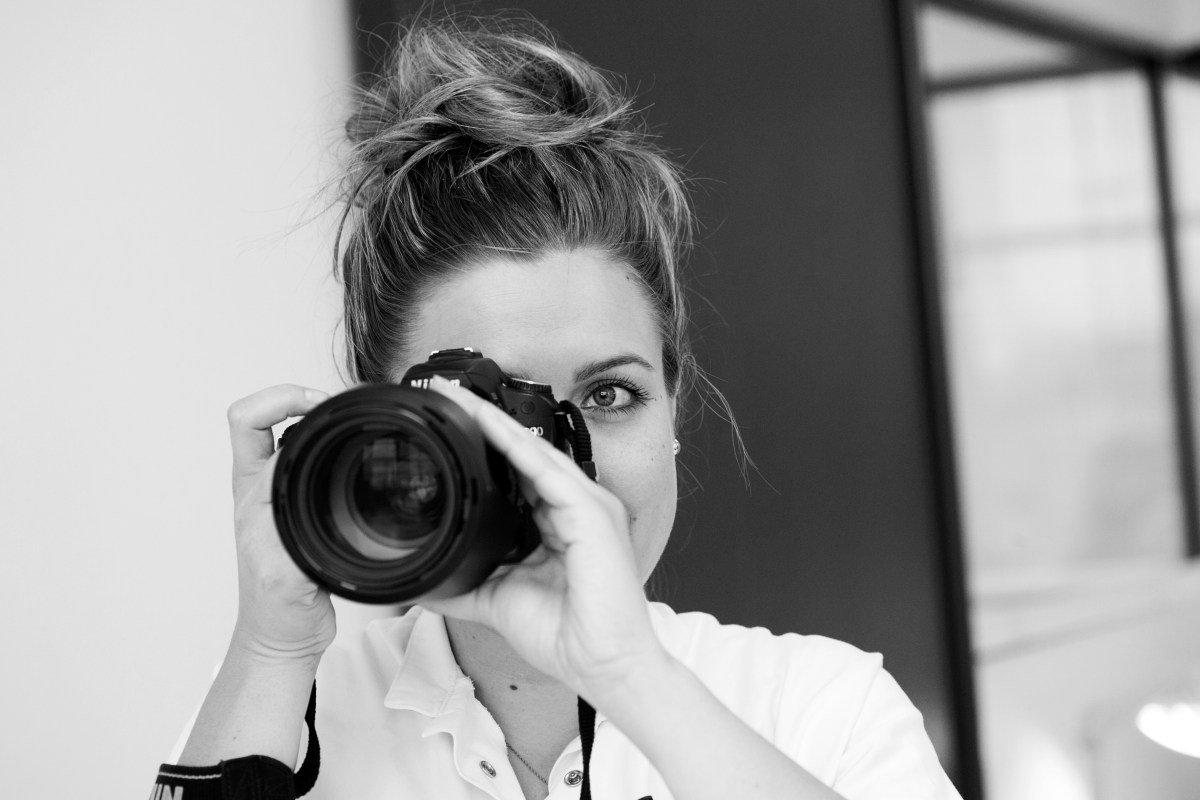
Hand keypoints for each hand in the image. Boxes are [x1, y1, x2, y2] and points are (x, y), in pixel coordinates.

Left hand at [225, 384, 336, 663]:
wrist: (284, 635)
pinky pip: (307, 461)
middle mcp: (262, 487)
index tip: (319, 405)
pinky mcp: (299, 507)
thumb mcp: (287, 573)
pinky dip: (328, 445)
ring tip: (342, 417)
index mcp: (253, 493)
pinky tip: (351, 455)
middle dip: (295, 396)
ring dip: (309, 418)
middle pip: (260, 416)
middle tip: (333, 402)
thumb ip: (292, 536)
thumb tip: (298, 495)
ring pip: (283, 435)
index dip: (282, 400)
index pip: (249, 422)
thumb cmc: (277, 608)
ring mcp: (279, 495)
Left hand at [420, 376, 670, 699]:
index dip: (486, 445)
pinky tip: (489, 426)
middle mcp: (578, 506)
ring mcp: (589, 506)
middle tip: (447, 394)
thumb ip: (467, 581)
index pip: (520, 472)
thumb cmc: (568, 637)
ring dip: (496, 423)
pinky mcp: (593, 513)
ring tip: (460, 398)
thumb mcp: (499, 600)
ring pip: (535, 451)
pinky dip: (516, 447)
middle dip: (486, 421)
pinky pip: (548, 471)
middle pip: (526, 452)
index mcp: (561, 523)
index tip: (451, 423)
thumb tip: (426, 578)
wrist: (604, 666)